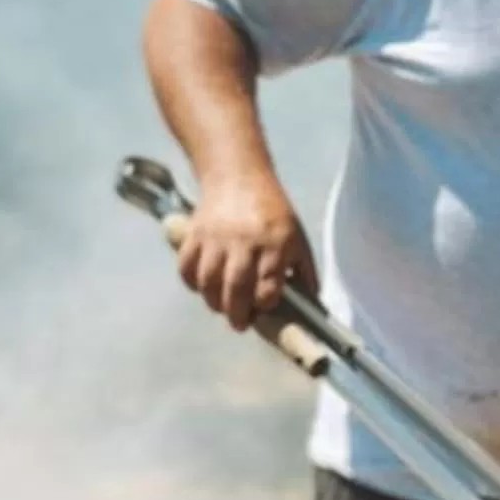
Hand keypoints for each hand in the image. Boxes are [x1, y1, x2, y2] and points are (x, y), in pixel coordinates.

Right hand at [176, 172, 316, 333]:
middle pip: (236, 287)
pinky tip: (203, 286)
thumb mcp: (298, 237)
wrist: (238, 176)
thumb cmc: (273, 213)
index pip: (268, 284)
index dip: (265, 303)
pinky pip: (187, 266)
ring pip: (208, 280)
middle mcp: (244, 242)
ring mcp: (216, 238)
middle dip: (237, 314)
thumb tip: (312, 306)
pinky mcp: (195, 233)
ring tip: (222, 306)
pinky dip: (192, 282)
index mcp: (275, 244)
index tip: (265, 308)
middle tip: (240, 324)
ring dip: (213, 302)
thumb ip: (304, 272)